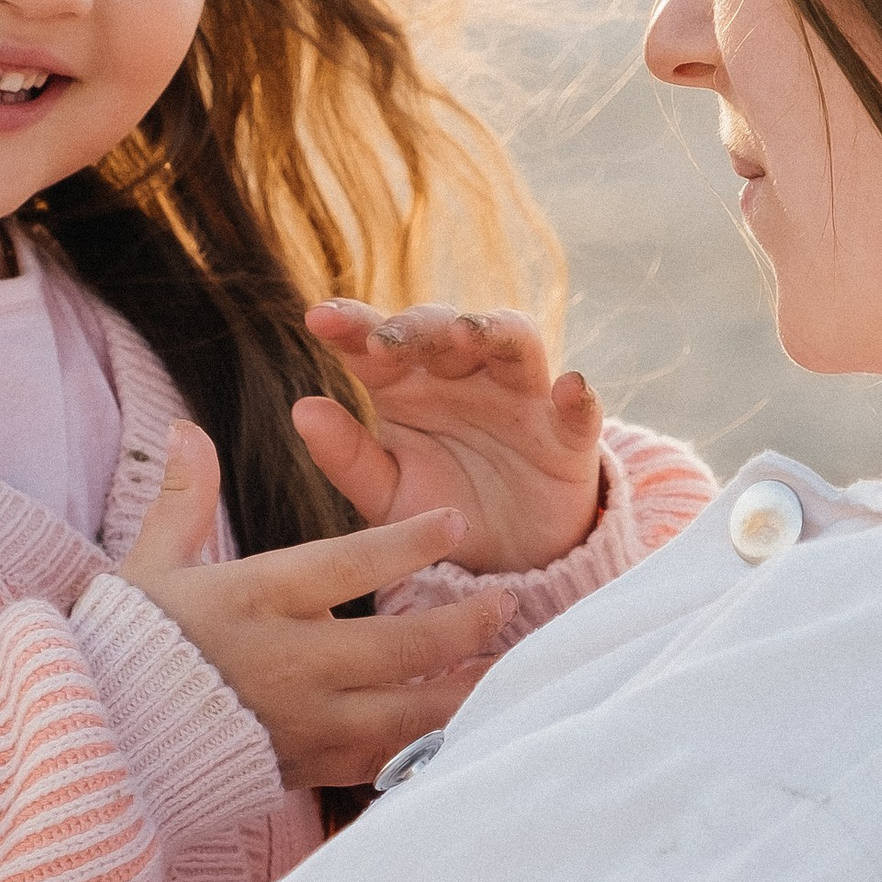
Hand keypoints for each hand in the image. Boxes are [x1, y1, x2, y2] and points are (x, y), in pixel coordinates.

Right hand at [117, 423, 507, 791]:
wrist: (95, 751)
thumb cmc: (123, 649)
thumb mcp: (146, 568)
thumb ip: (181, 500)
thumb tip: (184, 428)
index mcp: (251, 602)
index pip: (344, 566)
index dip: (406, 543)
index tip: (457, 522)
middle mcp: (287, 666)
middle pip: (397, 647)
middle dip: (461, 626)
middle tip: (506, 601)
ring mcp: (303, 726)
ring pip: (407, 713)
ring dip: (464, 691)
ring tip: (510, 671)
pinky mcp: (308, 771)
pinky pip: (387, 761)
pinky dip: (432, 745)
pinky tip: (470, 729)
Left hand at [296, 304, 604, 573]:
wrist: (507, 562)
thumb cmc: (438, 511)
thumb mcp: (385, 496)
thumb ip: (347, 457)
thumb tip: (302, 409)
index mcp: (409, 386)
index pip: (377, 343)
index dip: (350, 324)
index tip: (317, 319)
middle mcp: (465, 377)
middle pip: (444, 330)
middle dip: (417, 328)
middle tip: (385, 341)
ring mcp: (521, 398)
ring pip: (514, 344)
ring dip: (492, 331)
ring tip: (467, 332)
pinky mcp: (569, 435)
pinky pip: (580, 409)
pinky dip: (578, 396)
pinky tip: (569, 387)